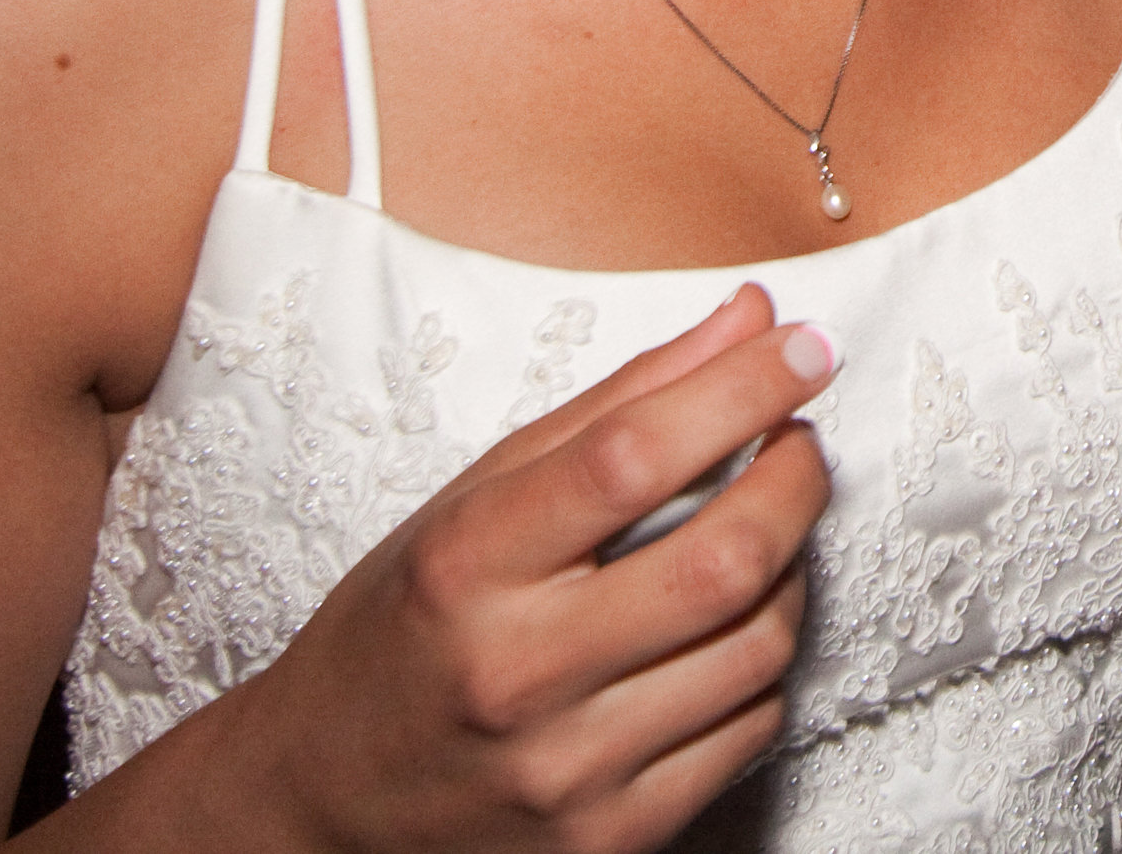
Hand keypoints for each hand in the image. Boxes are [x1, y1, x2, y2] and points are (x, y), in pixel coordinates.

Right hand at [155, 286, 836, 853]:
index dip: (742, 389)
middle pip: (722, 560)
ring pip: (758, 647)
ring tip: (760, 533)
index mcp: (467, 566)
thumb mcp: (472, 499)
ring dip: (790, 571)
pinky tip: (727, 630)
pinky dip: (762, 662)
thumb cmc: (404, 628)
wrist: (317, 804)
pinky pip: (749, 729)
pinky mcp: (611, 838)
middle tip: (798, 445)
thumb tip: (751, 320)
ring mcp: (568, 769)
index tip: (804, 347)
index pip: (631, 456)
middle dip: (796, 480)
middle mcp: (516, 672)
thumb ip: (616, 406)